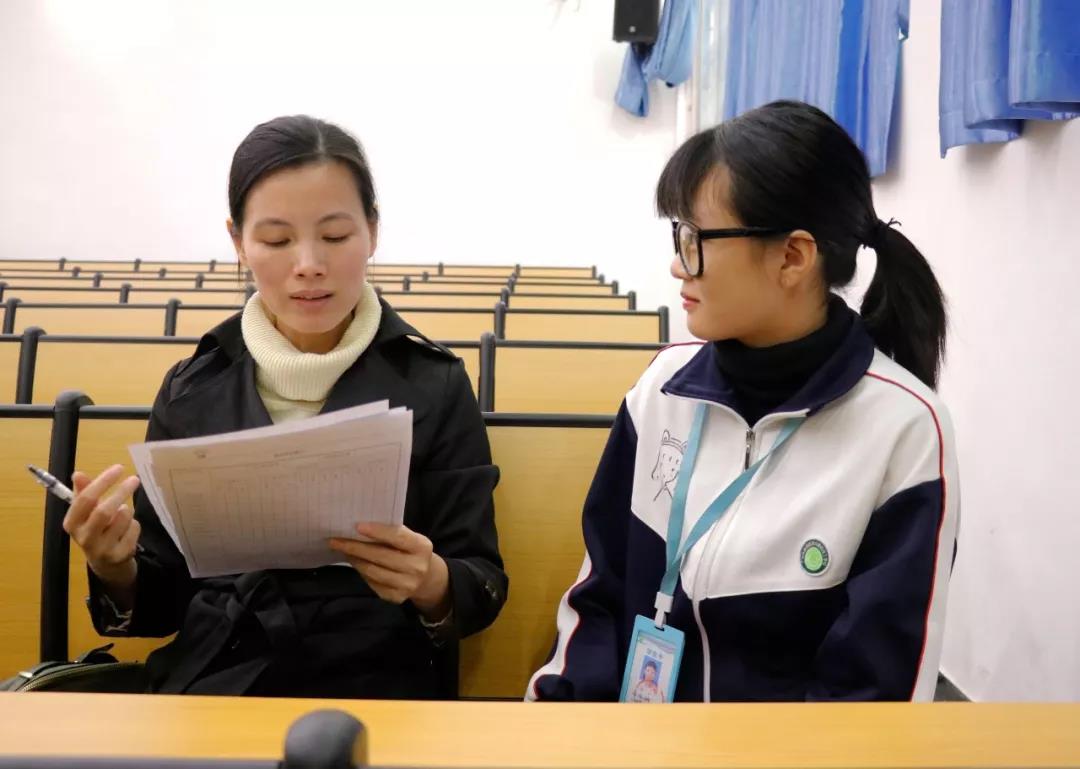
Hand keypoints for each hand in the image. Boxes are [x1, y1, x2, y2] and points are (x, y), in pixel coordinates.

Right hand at [63, 464, 140, 589]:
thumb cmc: (96, 529)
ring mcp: (102, 549)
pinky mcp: (119, 556)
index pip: (85, 500)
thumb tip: (78, 474)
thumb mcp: (87, 512)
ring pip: (123, 518)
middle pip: (104, 511)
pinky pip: (134, 530)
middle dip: (121, 492)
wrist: (105, 563)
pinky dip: (135, 524)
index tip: (119, 468)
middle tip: (134, 480)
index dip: (103, 482)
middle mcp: (84, 538)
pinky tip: (128, 530)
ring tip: (123, 514)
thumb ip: (83, 493)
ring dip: (127, 511)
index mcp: (72, 524)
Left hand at [329, 523, 449, 618]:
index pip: (398, 537)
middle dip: (356, 547)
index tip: (357, 526)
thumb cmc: (412, 551)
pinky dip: (361, 571)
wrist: (427, 578)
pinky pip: (372, 582)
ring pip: (373, 571)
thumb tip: (360, 529)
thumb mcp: (410, 538)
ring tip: (342, 550)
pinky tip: (355, 562)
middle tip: (335, 541)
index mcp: (421, 547)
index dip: (377, 531)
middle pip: (381, 556)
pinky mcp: (396, 597)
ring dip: (355, 559)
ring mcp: (406, 585)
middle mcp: (416, 568)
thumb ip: (392, 534)